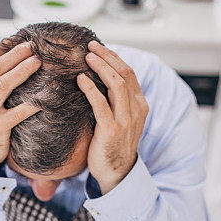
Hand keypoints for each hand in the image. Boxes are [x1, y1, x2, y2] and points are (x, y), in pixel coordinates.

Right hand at [0, 42, 40, 172]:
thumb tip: (2, 59)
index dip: (3, 47)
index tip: (19, 40)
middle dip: (16, 54)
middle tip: (33, 46)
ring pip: (4, 84)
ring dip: (23, 70)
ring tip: (38, 62)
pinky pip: (18, 112)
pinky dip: (33, 103)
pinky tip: (47, 96)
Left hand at [77, 41, 148, 193]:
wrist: (116, 172)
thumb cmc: (112, 144)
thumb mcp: (120, 119)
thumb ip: (116, 101)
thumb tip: (99, 80)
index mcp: (140, 105)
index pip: (129, 73)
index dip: (114, 58)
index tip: (98, 49)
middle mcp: (136, 109)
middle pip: (124, 73)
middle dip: (107, 57)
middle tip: (90, 47)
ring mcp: (126, 119)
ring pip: (116, 83)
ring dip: (100, 67)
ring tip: (86, 58)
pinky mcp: (111, 129)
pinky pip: (101, 103)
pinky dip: (90, 88)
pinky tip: (80, 80)